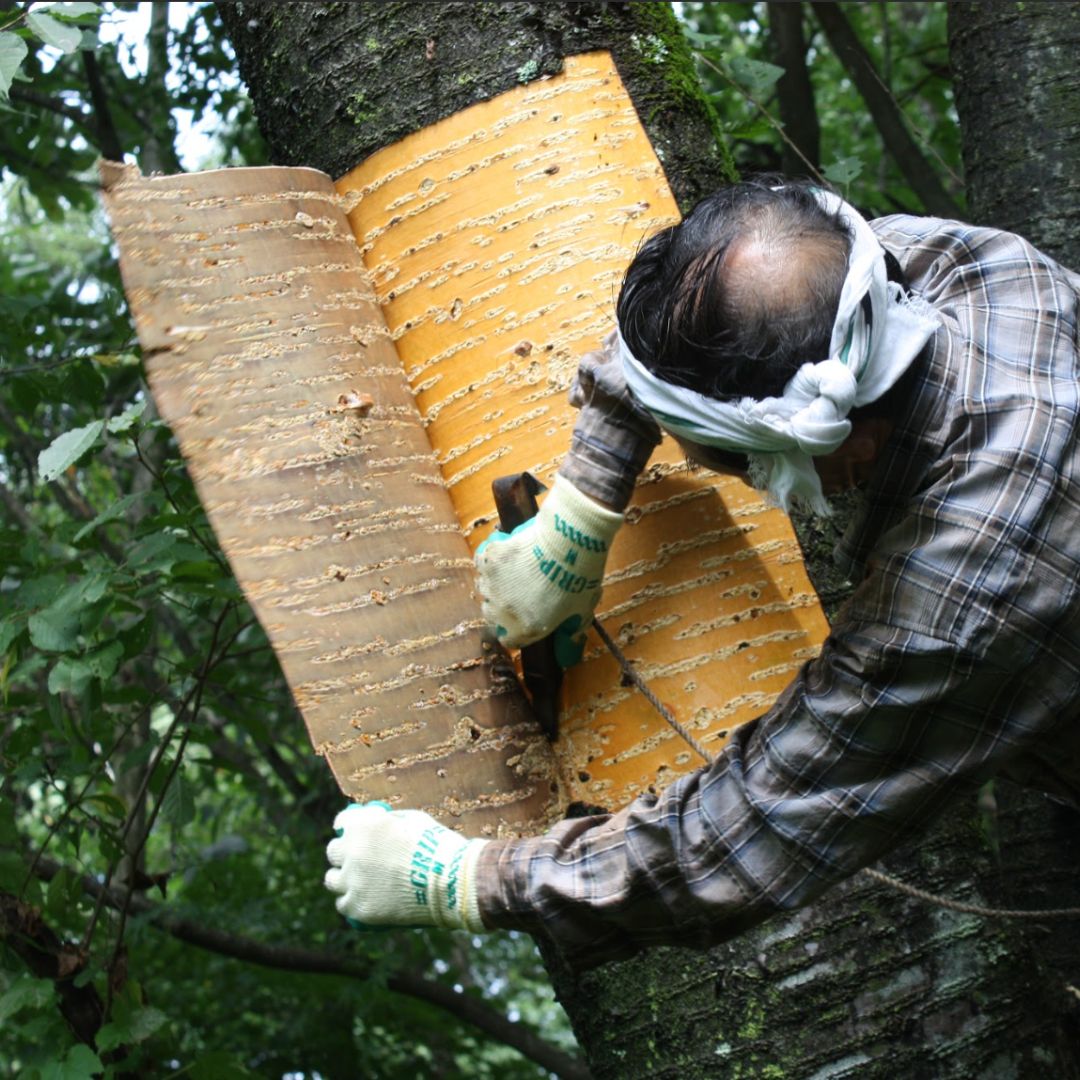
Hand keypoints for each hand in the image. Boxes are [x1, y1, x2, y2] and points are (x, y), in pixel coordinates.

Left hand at [324, 803, 487, 930]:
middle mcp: (352, 852)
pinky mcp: (358, 907)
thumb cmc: (436, 846)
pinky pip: (343, 904)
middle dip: (344, 853)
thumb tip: (378, 823)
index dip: (347, 826)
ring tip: (357, 882)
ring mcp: (353, 881)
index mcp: (364, 826)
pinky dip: (351, 902)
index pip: (342, 822)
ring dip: (343, 878)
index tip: (348, 831)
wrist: (449, 881)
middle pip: (333, 852)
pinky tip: (361, 900)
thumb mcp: (413, 820)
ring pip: (332, 880)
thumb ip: (388, 821)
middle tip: (356, 859)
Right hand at [475, 476, 622, 664]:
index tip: (522, 617)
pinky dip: (491, 556)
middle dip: (504, 606)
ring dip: (496, 582)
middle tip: (520, 590)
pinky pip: (482, 560)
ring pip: (485, 587)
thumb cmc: (579, 578)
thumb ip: (571, 636)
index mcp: (525, 628)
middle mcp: (503, 611)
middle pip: (492, 614)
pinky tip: (505, 548)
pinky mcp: (489, 558)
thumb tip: (568, 657)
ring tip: (515, 568)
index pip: (508, 639)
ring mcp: (493, 584)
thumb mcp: (581, 612)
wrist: (569, 542)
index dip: (515, 629)